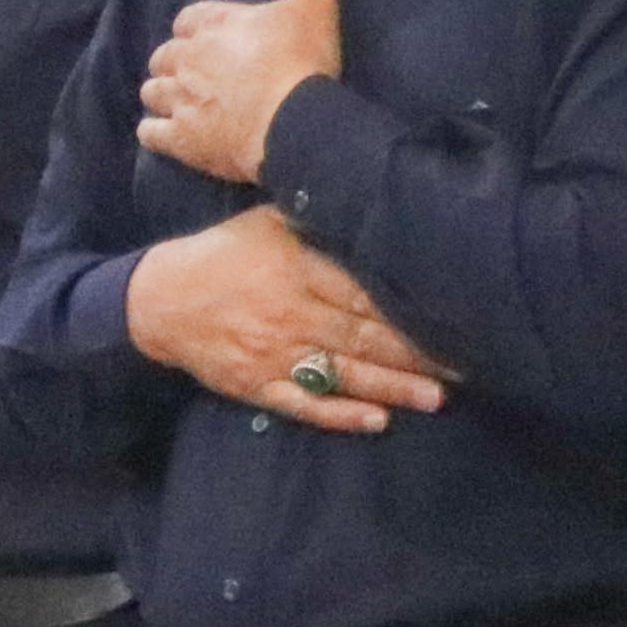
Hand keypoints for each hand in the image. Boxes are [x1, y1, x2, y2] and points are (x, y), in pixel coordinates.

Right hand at [123, 208, 449, 431]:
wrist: (160, 300)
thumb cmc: (222, 254)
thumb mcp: (267, 221)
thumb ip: (315, 218)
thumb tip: (368, 204)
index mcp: (296, 269)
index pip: (363, 292)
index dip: (410, 307)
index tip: (453, 316)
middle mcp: (290, 313)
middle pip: (363, 336)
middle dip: (416, 354)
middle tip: (466, 365)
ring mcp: (273, 353)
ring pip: (342, 373)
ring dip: (392, 388)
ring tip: (437, 398)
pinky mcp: (257, 384)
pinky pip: (303, 404)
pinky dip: (340, 414)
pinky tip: (375, 421)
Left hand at [140, 0, 344, 183]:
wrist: (295, 123)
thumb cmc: (303, 62)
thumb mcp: (314, 6)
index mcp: (214, 24)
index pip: (187, 19)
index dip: (196, 30)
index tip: (208, 39)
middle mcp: (188, 58)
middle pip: (164, 56)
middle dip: (175, 63)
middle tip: (195, 75)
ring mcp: (179, 99)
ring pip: (152, 92)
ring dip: (162, 95)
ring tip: (180, 104)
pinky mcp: (179, 139)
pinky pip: (150, 133)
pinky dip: (155, 133)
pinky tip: (166, 135)